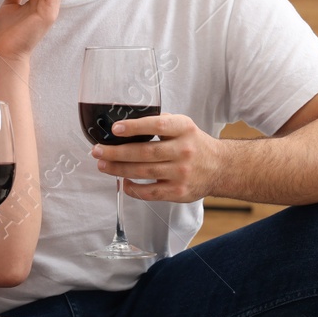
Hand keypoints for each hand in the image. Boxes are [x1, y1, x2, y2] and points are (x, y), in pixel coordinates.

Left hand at [91, 114, 220, 202]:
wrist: (220, 168)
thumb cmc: (194, 145)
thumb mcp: (184, 126)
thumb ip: (161, 123)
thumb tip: (126, 125)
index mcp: (184, 129)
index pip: (158, 125)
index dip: (135, 127)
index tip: (115, 128)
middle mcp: (184, 150)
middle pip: (145, 152)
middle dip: (116, 152)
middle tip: (97, 150)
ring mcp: (181, 173)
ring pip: (143, 172)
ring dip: (118, 169)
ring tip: (102, 165)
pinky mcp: (178, 192)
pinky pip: (149, 192)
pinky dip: (132, 188)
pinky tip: (122, 182)